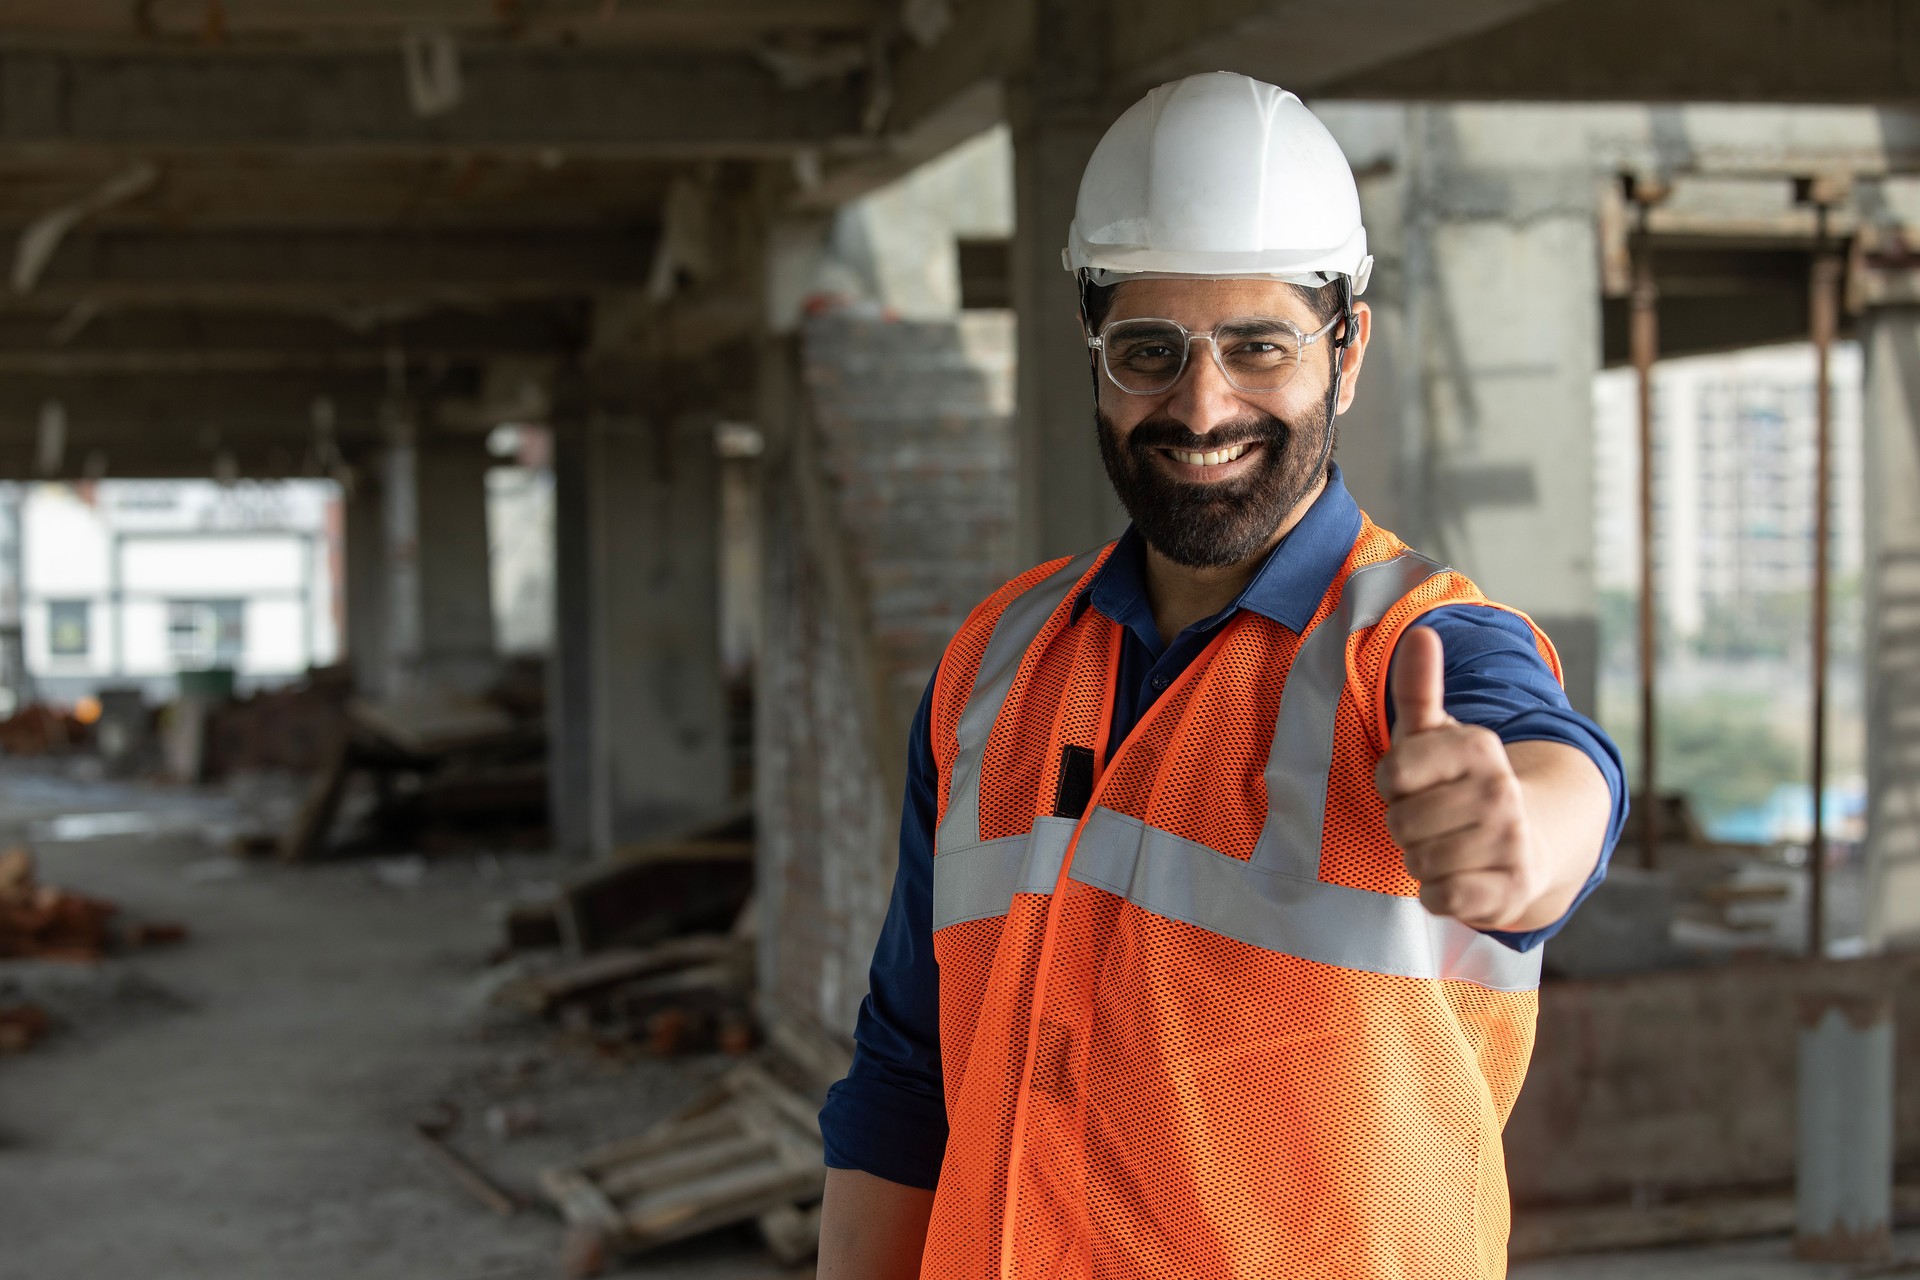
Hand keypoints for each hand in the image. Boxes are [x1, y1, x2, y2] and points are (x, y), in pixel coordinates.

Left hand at [1373, 626, 1543, 928]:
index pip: (1392, 773)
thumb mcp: (1435, 734)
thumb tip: (1421, 632)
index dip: (1391, 786)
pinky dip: (1437, 894)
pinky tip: (1457, 879)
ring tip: (1446, 846)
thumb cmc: (1459, 784)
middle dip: (1405, 826)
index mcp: (1478, 746)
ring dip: (1420, 860)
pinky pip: (1442, 897)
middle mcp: (1500, 791)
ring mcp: (1510, 841)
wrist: (1527, 842)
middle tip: (1431, 820)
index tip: (1413, 784)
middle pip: (1402, 822)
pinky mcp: (1512, 888)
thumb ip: (1419, 688)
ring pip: (1419, 860)